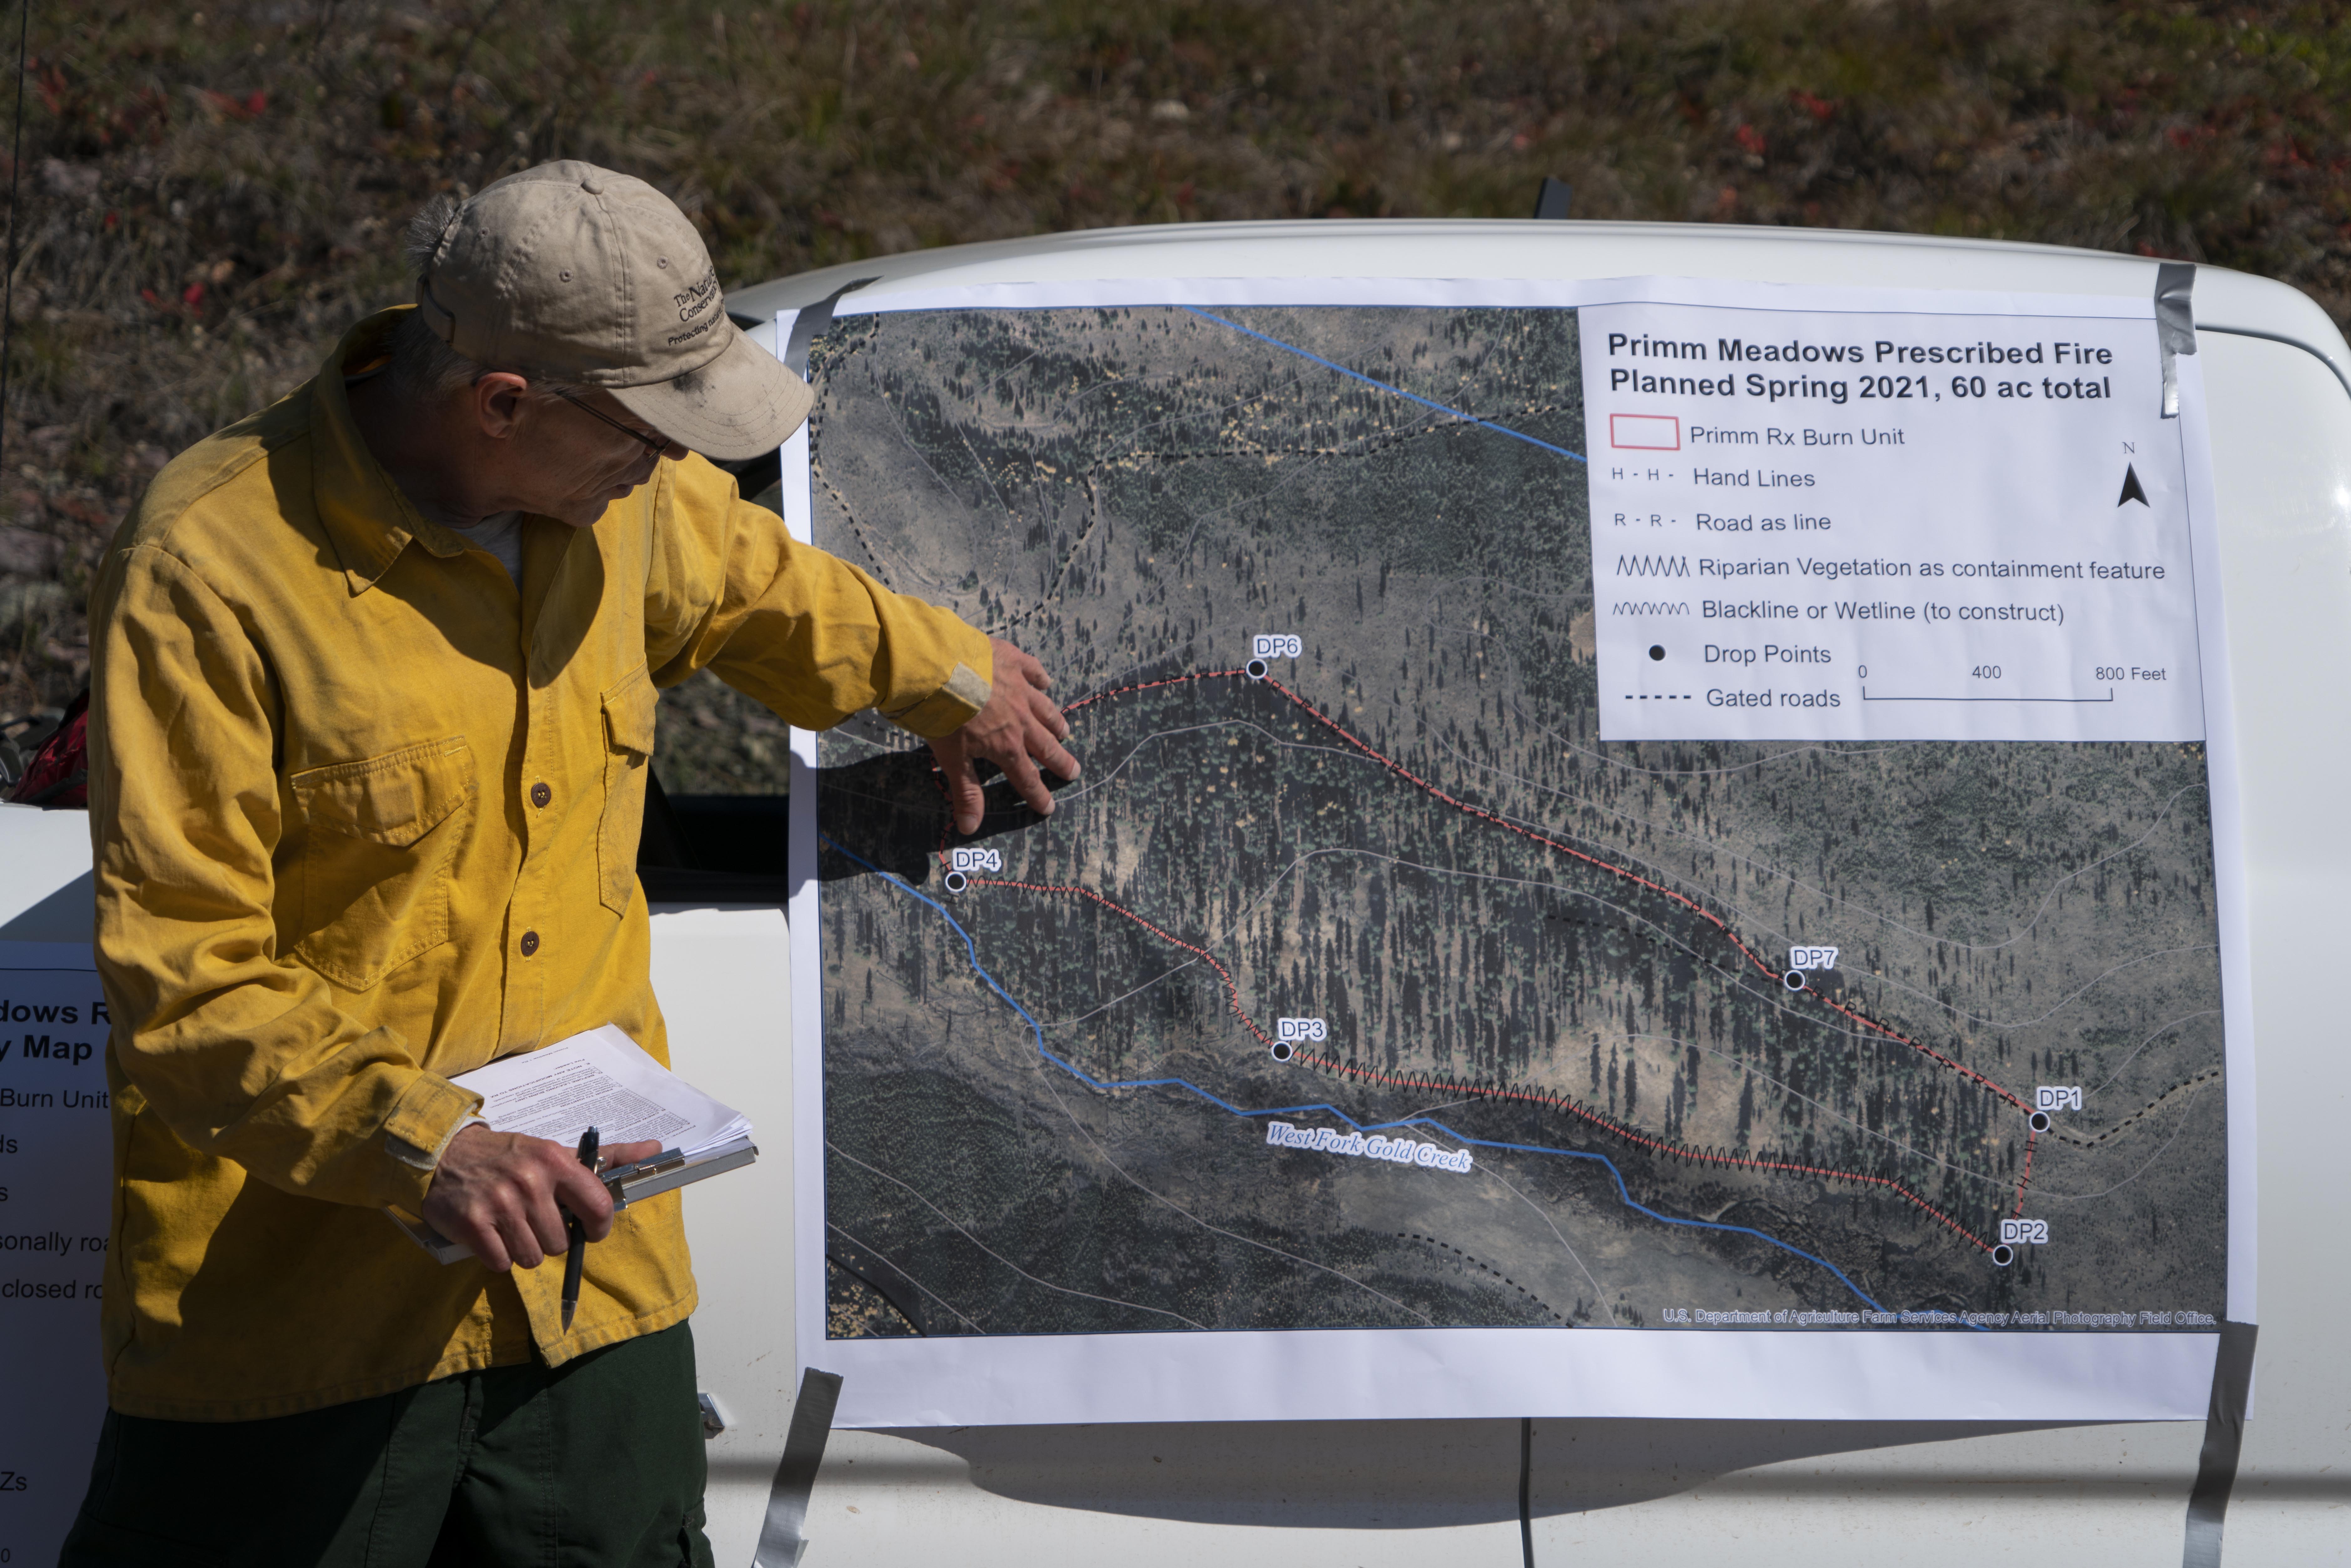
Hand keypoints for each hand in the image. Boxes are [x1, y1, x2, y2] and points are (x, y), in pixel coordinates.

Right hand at [420, 1125, 665, 1271]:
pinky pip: (501, 1263)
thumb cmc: (511, 1156)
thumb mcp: (557, 1151)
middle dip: (550, 1238)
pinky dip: (498, 1255)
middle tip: (533, 1219)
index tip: (589, 1230)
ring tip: (512, 1225)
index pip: (598, 1207)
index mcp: (556, 1162)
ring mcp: (499, 1203)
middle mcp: (530, 1181)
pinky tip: (491, 1234)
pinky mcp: (471, 1223)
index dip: (597, 1228)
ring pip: (532, 1257)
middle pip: (561, 1242)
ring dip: (523, 1249)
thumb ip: (607, 1156)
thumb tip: (655, 1148)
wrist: (447, 1153)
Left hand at [928, 636, 1079, 834]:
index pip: (1027, 777)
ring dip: (1056, 723)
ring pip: (1045, 710)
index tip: (1049, 807)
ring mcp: (1020, 688)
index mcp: (1006, 745)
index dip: (1038, 794)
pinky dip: (1041, 678)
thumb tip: (971, 828)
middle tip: (1073, 771)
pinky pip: (1033, 671)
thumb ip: (966, 792)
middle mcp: (1021, 719)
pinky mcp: (1012, 661)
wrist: (937, 666)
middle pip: (1046, 745)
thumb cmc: (941, 715)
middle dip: (1059, 762)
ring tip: (1064, 732)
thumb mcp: (952, 759)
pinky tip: (1045, 682)